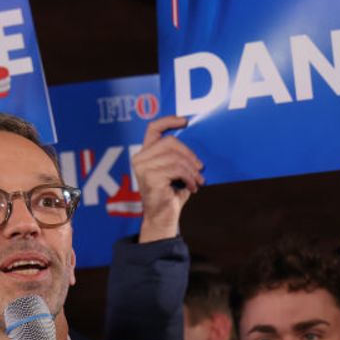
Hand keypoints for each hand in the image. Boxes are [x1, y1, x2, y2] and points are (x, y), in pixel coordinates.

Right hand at [131, 116, 203, 242]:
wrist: (163, 218)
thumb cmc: (169, 195)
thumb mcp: (175, 172)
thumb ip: (178, 156)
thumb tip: (196, 147)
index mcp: (145, 154)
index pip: (153, 128)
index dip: (169, 120)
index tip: (185, 121)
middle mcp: (140, 158)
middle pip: (170, 142)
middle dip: (189, 154)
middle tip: (200, 167)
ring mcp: (143, 167)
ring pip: (175, 157)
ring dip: (192, 170)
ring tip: (198, 181)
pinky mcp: (150, 177)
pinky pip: (177, 169)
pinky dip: (189, 178)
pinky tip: (193, 187)